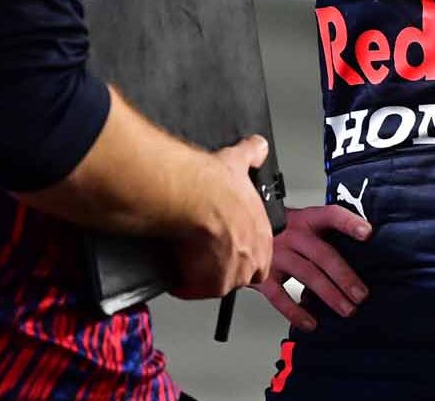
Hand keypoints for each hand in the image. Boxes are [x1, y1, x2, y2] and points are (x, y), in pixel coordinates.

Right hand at [171, 135, 274, 299]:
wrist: (192, 195)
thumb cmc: (214, 183)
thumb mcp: (238, 162)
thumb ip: (252, 154)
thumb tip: (258, 145)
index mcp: (262, 233)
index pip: (260, 256)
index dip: (241, 251)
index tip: (224, 244)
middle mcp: (253, 257)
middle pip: (240, 274)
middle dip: (223, 267)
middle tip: (202, 253)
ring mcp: (233, 274)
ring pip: (218, 284)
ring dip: (202, 276)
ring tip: (185, 258)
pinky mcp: (209, 284)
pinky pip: (193, 289)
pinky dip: (182, 282)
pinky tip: (172, 268)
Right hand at [254, 205, 371, 330]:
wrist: (242, 228)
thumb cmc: (283, 231)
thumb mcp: (304, 224)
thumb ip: (326, 237)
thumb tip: (360, 260)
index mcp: (307, 220)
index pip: (331, 215)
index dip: (349, 223)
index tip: (367, 233)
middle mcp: (293, 235)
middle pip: (322, 254)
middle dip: (344, 276)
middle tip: (361, 295)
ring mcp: (277, 254)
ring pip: (307, 274)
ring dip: (329, 294)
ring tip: (346, 309)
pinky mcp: (262, 274)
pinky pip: (279, 295)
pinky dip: (295, 311)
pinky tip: (310, 322)